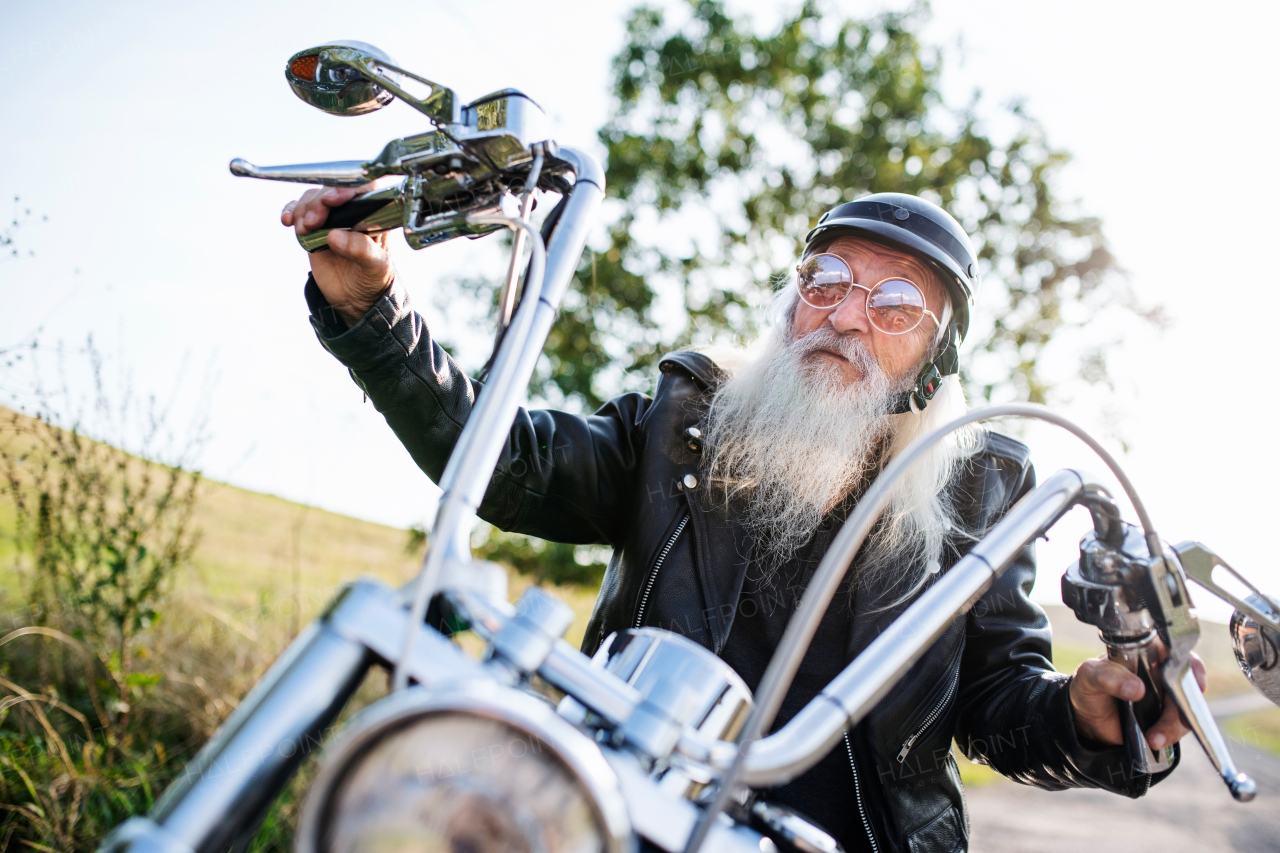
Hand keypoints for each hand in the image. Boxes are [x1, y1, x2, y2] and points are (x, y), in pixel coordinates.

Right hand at [282, 185, 394, 326]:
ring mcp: (333, 218)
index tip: (332, 200)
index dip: (346, 189)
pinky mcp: (315, 227)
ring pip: (314, 197)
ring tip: (305, 230)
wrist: (356, 298)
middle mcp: (353, 211)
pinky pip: (299, 210)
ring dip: (304, 209)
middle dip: (319, 202)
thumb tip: (334, 236)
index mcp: (375, 216)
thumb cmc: (373, 279)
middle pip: (332, 190)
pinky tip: (287, 221)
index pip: (364, 189)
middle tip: (314, 222)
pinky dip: (291, 211)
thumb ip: (361, 251)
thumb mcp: (376, 268)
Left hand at [1069, 651, 1206, 751]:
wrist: (1087, 719)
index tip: (1194, 683)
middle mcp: (1161, 671)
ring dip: (1174, 725)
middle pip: (1187, 684)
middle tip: (1171, 720)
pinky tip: (1154, 741)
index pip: (1175, 650)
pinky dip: (1171, 735)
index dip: (1190, 665)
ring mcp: (1167, 695)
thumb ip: (1107, 676)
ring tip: (1153, 738)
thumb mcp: (1089, 676)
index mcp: (1144, 651)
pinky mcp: (1168, 717)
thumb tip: (1137, 688)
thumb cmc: (1089, 687)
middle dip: (1183, 704)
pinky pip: (1180, 726)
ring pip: (1186, 708)